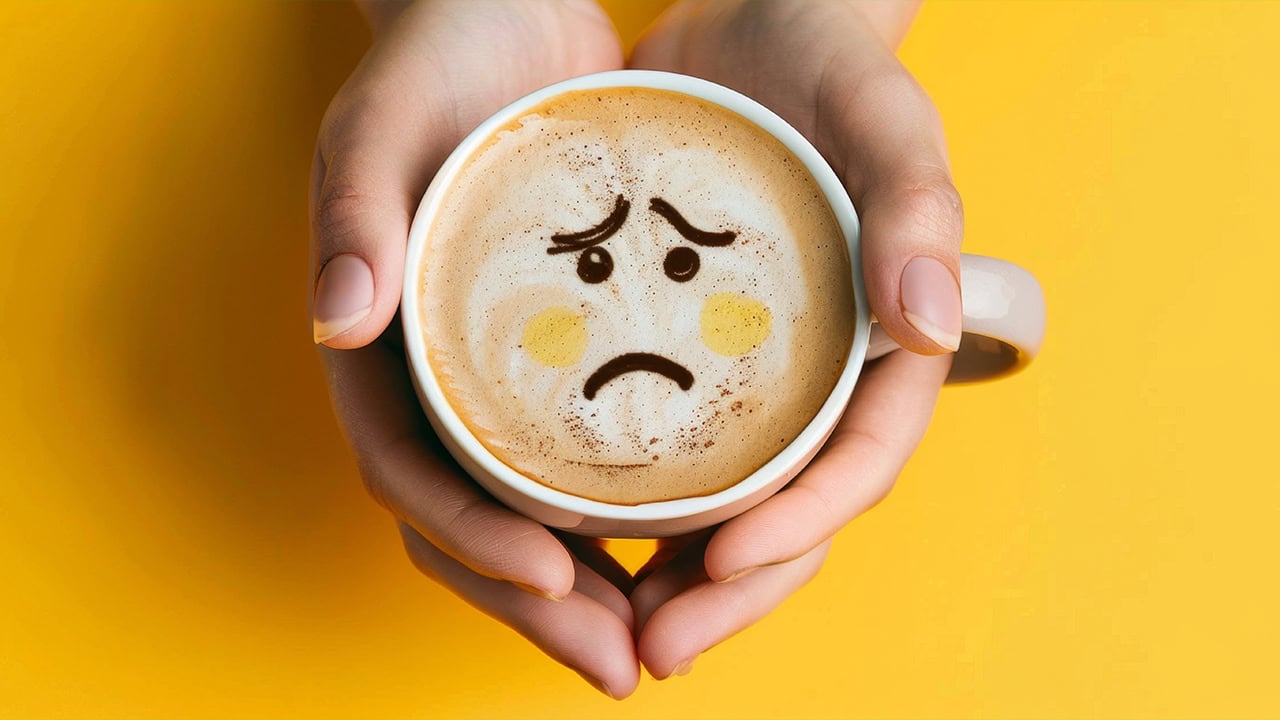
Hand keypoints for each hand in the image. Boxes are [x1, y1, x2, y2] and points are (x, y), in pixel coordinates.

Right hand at [309, 1, 639, 697]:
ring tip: (663, 638)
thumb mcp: (385, 117)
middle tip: (622, 665)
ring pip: (538, 513)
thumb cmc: (436, 58)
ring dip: (593, 588)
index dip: (469, 536)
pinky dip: (637, 516)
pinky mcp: (569, 357)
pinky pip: (595, 460)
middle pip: (475, 522)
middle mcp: (440, 378)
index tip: (552, 573)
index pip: (410, 470)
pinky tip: (697, 548)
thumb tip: (335, 316)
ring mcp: (505, 377)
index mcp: (382, 346)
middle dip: (541, 605)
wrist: (500, 12)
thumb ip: (354, 209)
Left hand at [627, 0, 957, 677]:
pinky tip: (567, 535)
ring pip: (724, 502)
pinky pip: (663, 451)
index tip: (725, 561)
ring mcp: (753, 373)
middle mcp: (819, 375)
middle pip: (790, 510)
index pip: (859, 460)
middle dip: (730, 590)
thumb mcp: (881, 113)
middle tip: (651, 646)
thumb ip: (917, 205)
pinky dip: (626, 506)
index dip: (804, 525)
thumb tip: (933, 330)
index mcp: (881, 344)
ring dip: (672, 576)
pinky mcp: (688, 354)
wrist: (755, 25)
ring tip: (606, 623)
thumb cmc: (827, 62)